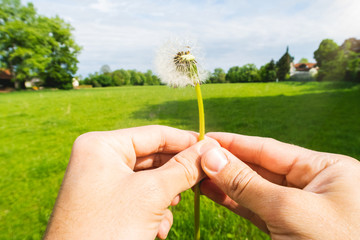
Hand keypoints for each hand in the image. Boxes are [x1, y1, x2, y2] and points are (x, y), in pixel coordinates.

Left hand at [44, 125, 214, 239]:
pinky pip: (136, 196)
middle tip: (203, 181)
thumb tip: (210, 148)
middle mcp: (98, 159)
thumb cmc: (107, 230)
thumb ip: (183, 168)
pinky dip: (152, 210)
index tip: (213, 148)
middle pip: (152, 157)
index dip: (186, 141)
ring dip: (165, 196)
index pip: (154, 134)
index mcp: (102, 145)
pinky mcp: (103, 203)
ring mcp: (99, 182)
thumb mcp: (151, 194)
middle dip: (176, 174)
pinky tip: (157, 229)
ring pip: (147, 179)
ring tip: (172, 209)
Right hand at [200, 132, 359, 238]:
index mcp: (326, 169)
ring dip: (225, 182)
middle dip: (227, 163)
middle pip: (260, 167)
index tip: (206, 138)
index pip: (271, 149)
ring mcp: (299, 208)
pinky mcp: (287, 228)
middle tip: (194, 157)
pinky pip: (256, 209)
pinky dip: (233, 201)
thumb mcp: (289, 209)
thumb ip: (247, 183)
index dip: (236, 143)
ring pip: (254, 190)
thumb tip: (211, 156)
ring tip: (196, 173)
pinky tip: (212, 191)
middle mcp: (313, 185)